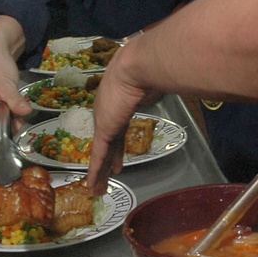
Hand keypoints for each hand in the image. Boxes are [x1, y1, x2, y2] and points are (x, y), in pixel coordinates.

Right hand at [0, 15, 30, 137]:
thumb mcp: (7, 84)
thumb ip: (15, 101)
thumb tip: (26, 113)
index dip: (1, 134)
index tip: (14, 141)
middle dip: (4, 127)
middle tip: (21, 123)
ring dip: (4, 122)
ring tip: (18, 115)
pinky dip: (2, 117)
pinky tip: (12, 111)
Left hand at [86, 36, 161, 193]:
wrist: (135, 68)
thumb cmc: (146, 71)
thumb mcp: (150, 83)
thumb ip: (153, 89)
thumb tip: (166, 86)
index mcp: (115, 103)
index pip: (115, 132)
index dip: (115, 147)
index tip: (115, 159)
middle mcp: (106, 113)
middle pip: (107, 145)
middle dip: (106, 162)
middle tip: (105, 176)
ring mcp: (103, 122)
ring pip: (100, 154)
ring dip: (99, 173)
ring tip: (95, 188)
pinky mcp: (104, 131)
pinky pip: (98, 157)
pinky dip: (95, 172)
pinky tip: (92, 184)